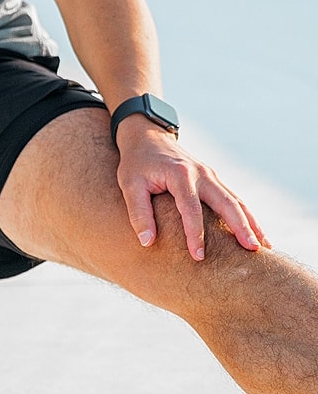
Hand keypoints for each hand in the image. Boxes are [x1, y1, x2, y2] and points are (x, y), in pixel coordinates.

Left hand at [115, 121, 269, 261]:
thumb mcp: (129, 185)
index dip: (196, 234)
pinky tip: (256, 234)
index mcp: (180, 174)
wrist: (147, 137)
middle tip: (252, 250)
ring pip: (237, 201)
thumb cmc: (137, 164)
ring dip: (251, 223)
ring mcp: (211, 175)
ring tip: (264, 248)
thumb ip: (138, 213)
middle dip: (241, 227)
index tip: (199, 257)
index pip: (191, 208)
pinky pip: (234, 199)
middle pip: (227, 202)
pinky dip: (247, 217)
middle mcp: (201, 174)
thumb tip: (147, 242)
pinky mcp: (214, 180)